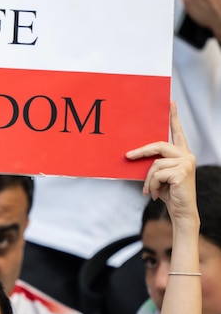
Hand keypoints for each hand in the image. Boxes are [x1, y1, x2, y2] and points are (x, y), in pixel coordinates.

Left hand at [126, 101, 196, 221]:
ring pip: (155, 163)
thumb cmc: (168, 193)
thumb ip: (154, 162)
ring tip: (149, 191)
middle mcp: (187, 155)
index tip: (171, 102)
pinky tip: (155, 194)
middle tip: (127, 156)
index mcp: (182, 153)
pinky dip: (151, 184)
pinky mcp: (182, 171)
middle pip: (158, 145)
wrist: (181, 211)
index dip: (174, 117)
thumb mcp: (159, 175)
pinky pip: (156, 173)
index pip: (177, 132)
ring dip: (148, 179)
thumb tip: (133, 154)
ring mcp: (186, 163)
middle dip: (141, 151)